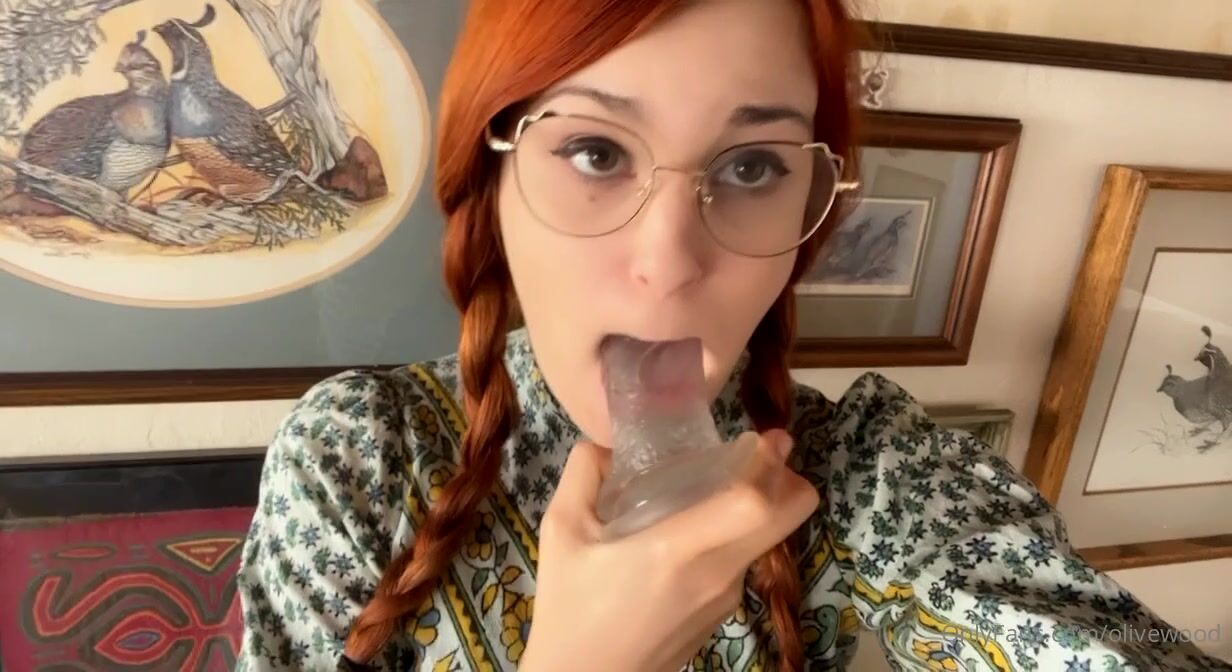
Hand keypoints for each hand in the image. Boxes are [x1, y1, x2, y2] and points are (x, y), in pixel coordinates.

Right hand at [520, 429, 818, 671]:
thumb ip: (582, 476)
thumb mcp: (561, 533)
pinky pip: (745, 561)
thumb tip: (601, 443)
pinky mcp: (723, 615)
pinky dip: (737, 536)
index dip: (766, 465)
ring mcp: (726, 598)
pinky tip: (697, 531)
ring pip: (767, 539)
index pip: (753, 505)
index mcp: (676, 550)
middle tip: (762, 452)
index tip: (757, 438)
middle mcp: (715, 574)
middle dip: (789, 479)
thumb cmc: (569, 608)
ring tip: (718, 487)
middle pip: (788, 518)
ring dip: (759, 507)